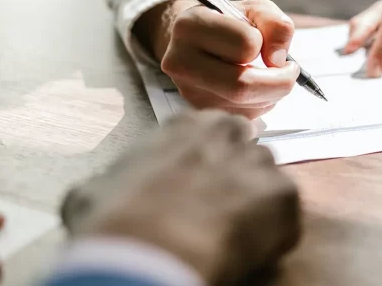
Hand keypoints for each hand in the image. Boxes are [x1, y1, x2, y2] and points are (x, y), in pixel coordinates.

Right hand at [61, 110, 300, 285]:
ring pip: (266, 182)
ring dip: (254, 204)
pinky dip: (272, 235)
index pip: (209, 134)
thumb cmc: (116, 223)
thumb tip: (106, 191)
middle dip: (234, 177)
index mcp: (186, 126)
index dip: (203, 163)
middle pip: (244, 152)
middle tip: (217, 211)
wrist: (149, 255)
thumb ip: (117, 178)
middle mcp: (230, 134)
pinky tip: (245, 251)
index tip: (196, 185)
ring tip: (231, 235)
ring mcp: (263, 164)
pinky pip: (285, 216)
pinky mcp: (287, 199)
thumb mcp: (94, 190)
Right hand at [134, 0, 299, 119]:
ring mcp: (187, 91)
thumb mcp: (256, 10)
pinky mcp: (198, 111)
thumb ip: (276, 25)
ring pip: (245, 106)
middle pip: (241, 87)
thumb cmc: (229, 24)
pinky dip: (259, 105)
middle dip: (278, 83)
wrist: (199, 40)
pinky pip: (242, 118)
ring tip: (267, 76)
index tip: (267, 43)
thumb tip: (277, 60)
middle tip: (289, 72)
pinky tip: (253, 89)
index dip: (265, 44)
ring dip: (270, 95)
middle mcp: (180, 61)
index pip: (245, 44)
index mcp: (191, 26)